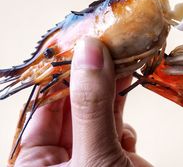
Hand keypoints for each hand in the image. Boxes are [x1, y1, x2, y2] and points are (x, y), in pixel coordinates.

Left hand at [15, 37, 151, 166]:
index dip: (60, 75)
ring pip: (97, 112)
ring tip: (121, 58)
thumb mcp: (94, 157)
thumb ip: (91, 107)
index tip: (80, 46)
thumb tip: (89, 54)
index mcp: (36, 165)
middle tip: (104, 46)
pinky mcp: (114, 156)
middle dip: (91, 78)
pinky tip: (128, 113)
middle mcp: (61, 159)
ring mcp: (89, 156)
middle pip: (72, 106)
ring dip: (112, 88)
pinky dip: (124, 117)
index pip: (41, 107)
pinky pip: (114, 126)